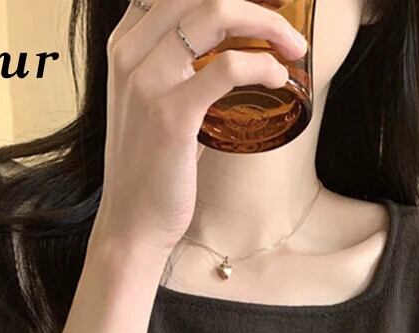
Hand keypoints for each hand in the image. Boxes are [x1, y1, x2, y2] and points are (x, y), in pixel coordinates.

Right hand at [89, 0, 308, 259]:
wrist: (132, 225)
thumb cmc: (151, 171)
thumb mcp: (154, 106)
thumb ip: (178, 71)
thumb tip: (226, 56)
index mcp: (125, 46)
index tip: (258, 10)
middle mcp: (130, 54)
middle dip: (253, 3)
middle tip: (286, 29)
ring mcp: (147, 82)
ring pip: (214, 13)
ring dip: (267, 23)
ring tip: (293, 47)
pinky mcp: (171, 116)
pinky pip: (227, 68)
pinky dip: (262, 66)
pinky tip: (278, 79)